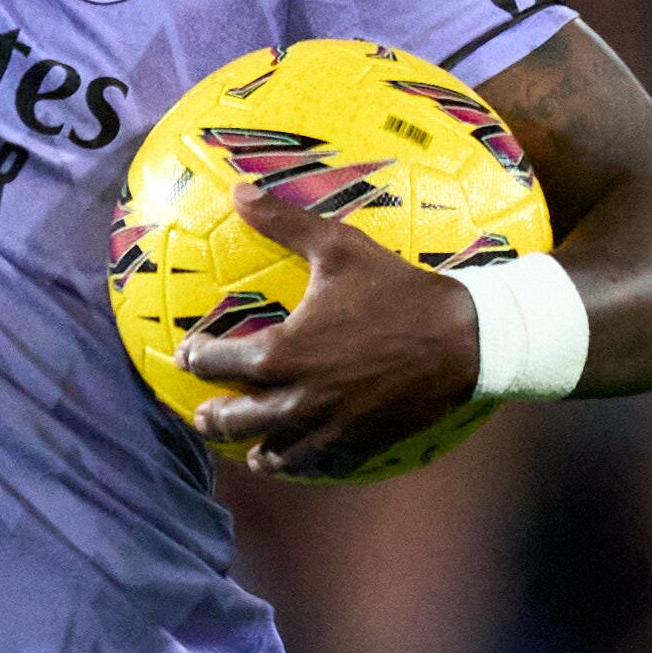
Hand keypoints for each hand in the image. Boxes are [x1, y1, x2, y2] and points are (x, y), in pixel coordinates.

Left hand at [179, 184, 480, 479]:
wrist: (464, 340)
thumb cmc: (396, 290)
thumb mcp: (338, 246)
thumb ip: (283, 222)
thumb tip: (238, 190)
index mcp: (284, 353)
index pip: (219, 363)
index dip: (197, 358)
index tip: (186, 354)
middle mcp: (300, 398)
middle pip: (238, 419)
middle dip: (214, 417)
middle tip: (202, 414)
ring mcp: (331, 427)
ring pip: (278, 452)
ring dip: (256, 449)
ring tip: (247, 449)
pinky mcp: (362, 442)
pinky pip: (322, 462)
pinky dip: (303, 462)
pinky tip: (300, 459)